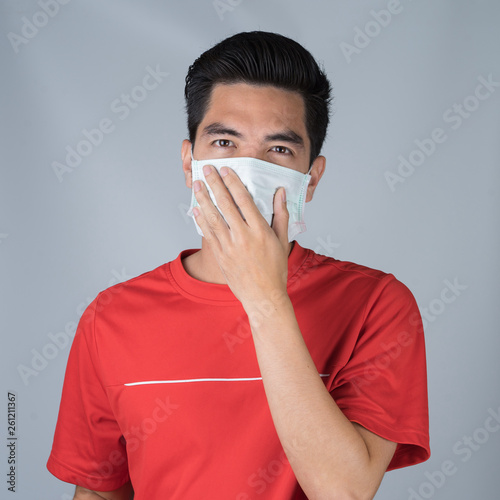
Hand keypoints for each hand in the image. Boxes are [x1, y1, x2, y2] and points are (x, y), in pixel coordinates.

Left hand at [192, 164, 289, 309]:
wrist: (264, 296)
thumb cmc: (275, 269)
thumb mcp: (283, 240)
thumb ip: (281, 214)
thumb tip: (280, 193)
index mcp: (260, 230)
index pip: (243, 200)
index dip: (233, 183)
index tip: (226, 170)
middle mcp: (243, 236)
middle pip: (225, 204)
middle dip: (215, 184)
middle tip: (207, 170)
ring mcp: (230, 246)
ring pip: (213, 217)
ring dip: (204, 199)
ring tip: (197, 185)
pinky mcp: (221, 256)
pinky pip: (209, 234)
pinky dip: (202, 220)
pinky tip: (196, 209)